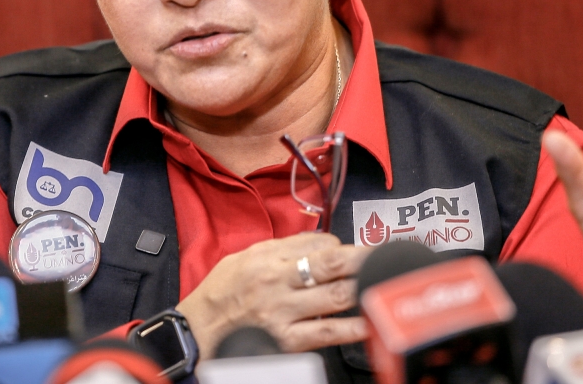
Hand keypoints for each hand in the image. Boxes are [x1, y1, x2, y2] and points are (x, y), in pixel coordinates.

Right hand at [175, 232, 368, 355]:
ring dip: (365, 289)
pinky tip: (370, 322)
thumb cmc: (219, 294)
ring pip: (336, 298)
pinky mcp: (286, 341)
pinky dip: (353, 327)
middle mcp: (278, 282)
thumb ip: (283, 248)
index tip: (353, 252)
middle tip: (387, 255)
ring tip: (385, 282)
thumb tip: (320, 241)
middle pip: (333, 265)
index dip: (342, 248)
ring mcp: (283, 313)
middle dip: (365, 259)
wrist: (195, 333)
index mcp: (268, 258)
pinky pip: (327, 333)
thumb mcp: (245, 257)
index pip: (318, 246)